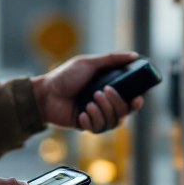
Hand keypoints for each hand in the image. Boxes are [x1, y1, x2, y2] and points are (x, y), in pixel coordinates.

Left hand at [31, 51, 145, 131]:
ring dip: (103, 111)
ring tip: (89, 102)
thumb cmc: (65, 76)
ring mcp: (96, 115)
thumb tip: (134, 55)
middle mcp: (105, 104)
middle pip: (123, 111)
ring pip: (113, 122)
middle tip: (101, 92)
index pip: (129, 99)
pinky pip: (98, 129)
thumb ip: (112, 59)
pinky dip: (92, 120)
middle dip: (115, 103)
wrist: (46, 93)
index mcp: (108, 89)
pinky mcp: (86, 126)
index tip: (137, 98)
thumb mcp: (89, 63)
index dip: (136, 102)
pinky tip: (82, 114)